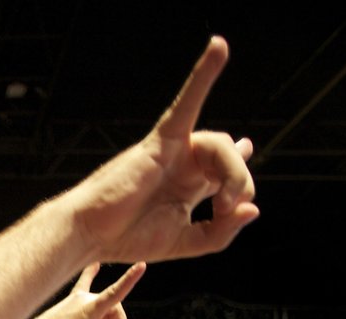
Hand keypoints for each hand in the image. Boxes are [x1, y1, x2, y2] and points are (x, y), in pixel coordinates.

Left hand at [21, 262, 145, 318]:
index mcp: (92, 307)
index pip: (117, 292)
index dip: (131, 279)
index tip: (142, 264)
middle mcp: (85, 297)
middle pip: (116, 310)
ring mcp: (77, 298)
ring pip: (105, 307)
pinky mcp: (70, 301)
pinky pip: (83, 285)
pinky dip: (90, 275)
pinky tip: (95, 264)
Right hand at [70, 36, 257, 263]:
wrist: (92, 233)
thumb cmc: (128, 237)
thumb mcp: (186, 243)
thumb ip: (221, 232)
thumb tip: (253, 209)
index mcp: (187, 188)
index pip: (223, 173)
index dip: (239, 177)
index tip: (238, 200)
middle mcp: (183, 164)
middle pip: (228, 161)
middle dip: (239, 185)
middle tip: (227, 209)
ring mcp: (173, 150)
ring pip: (219, 145)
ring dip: (232, 171)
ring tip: (223, 199)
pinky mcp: (161, 140)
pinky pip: (186, 103)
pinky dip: (203, 74)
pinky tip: (218, 47)